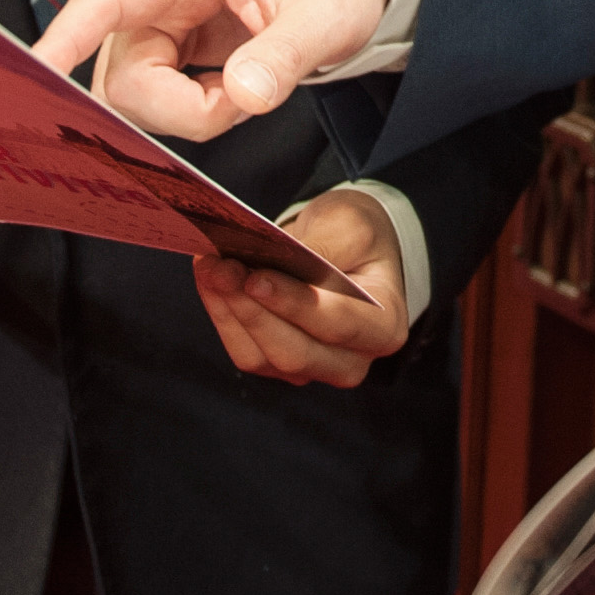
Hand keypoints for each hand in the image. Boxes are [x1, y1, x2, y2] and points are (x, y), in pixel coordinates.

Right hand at [30, 0, 394, 141]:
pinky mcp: (170, 50)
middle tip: (246, 97)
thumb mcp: (327, 14)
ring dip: (188, 112)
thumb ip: (286, 55)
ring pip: (133, 96)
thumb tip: (242, 96)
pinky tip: (233, 91)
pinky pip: (155, 101)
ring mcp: (160, 24)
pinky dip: (194, 111)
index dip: (65, 38)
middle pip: (120, 76)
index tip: (33, 75)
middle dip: (177, 108)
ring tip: (248, 87)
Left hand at [193, 189, 411, 387]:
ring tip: (209, 266)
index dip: (294, 304)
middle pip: (293, 352)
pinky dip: (221, 314)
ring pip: (261, 356)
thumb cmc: (355, 235)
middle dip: (251, 309)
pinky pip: (243, 349)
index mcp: (384, 327)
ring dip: (229, 311)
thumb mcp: (352, 225)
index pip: (337, 323)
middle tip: (221, 267)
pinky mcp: (277, 365)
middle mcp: (351, 361)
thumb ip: (324, 246)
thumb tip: (276, 259)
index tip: (255, 278)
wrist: (346, 248)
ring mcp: (312, 369)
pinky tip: (210, 279)